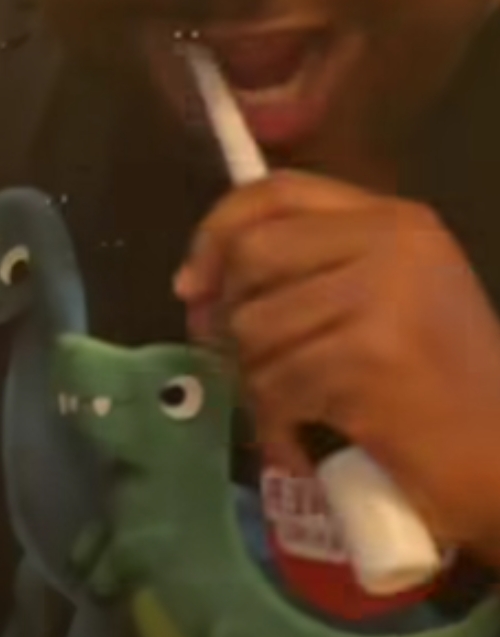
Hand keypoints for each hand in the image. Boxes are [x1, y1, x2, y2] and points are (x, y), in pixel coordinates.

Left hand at [176, 174, 499, 561]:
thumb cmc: (444, 394)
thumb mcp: (391, 306)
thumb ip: (310, 276)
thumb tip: (199, 288)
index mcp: (397, 221)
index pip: (277, 192)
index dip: (217, 231)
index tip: (192, 283)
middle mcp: (391, 243)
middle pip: (252, 256)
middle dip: (229, 318)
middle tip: (243, 366)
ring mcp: (381, 296)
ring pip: (254, 326)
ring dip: (256, 383)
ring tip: (293, 412)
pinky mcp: (366, 357)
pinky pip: (274, 384)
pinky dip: (274, 426)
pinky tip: (303, 444)